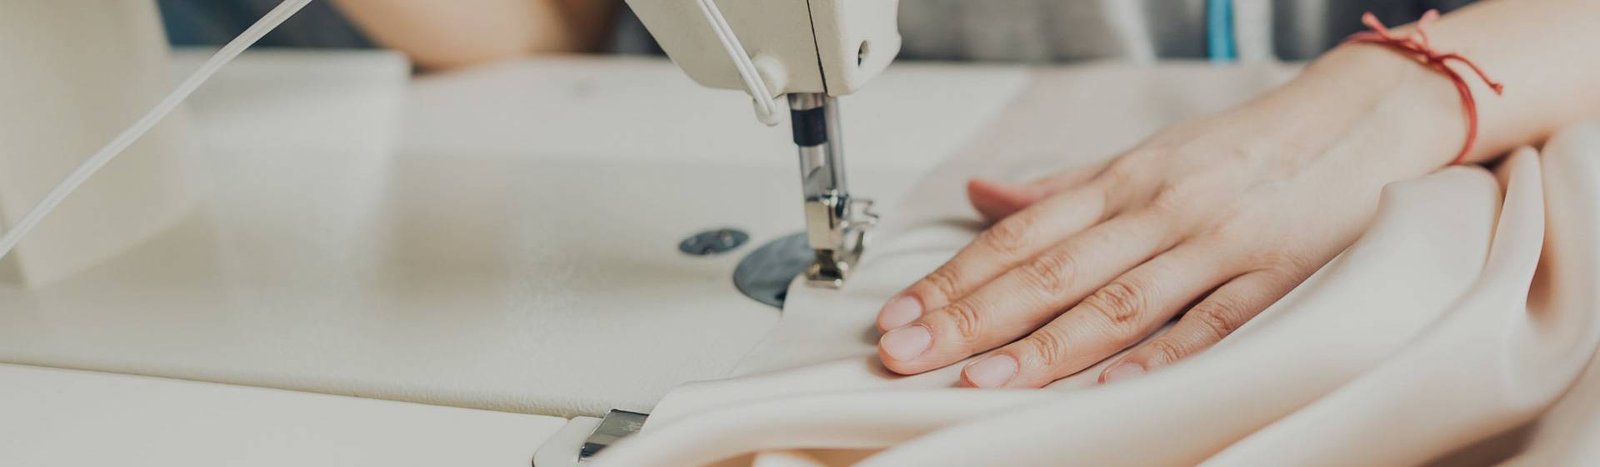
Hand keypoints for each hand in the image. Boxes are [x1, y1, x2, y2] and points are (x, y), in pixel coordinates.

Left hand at [874, 46, 1461, 386]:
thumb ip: (1061, 189)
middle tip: (908, 351)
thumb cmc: (1245, 147)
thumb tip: (982, 196)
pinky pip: (1210, 323)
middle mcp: (1156, 211)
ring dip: (1046, 345)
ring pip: (1117, 301)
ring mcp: (1213, 245)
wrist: (1360, 119)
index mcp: (1120, 182)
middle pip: (1049, 272)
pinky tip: (1114, 385)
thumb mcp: (1143, 157)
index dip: (954, 278)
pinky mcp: (1272, 277)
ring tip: (984, 377)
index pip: (1018, 237)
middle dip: (972, 316)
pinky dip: (1162, 355)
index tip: (901, 314)